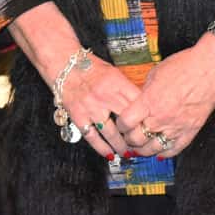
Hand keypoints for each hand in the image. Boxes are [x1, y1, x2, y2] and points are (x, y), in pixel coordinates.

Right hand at [7, 2, 140, 161]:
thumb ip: (126, 89)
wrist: (62, 60)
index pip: (139, 105)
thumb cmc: (88, 65)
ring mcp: (91, 107)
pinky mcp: (78, 114)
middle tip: (143, 145)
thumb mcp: (113, 72)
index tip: (153, 128)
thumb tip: (142, 107)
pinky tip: (109, 154)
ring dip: (122, 147)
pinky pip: (92, 136)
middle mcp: (105, 96)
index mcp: (117, 83)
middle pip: (128, 122)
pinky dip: (101, 148)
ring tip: (129, 153)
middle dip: (137, 136)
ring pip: (112, 134)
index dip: (148, 119)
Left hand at [114, 40, 214, 157]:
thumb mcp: (154, 74)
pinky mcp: (191, 131)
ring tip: (140, 147)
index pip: (126, 122)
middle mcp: (161, 117)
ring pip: (154, 148)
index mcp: (149, 101)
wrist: (209, 68)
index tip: (120, 123)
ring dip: (144, 150)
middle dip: (128, 139)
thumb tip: (138, 100)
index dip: (120, 124)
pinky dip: (164, 153)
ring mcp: (177, 126)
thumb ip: (145, 91)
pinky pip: (174, 149)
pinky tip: (159, 151)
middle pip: (137, 139)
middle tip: (127, 137)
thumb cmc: (184, 66)